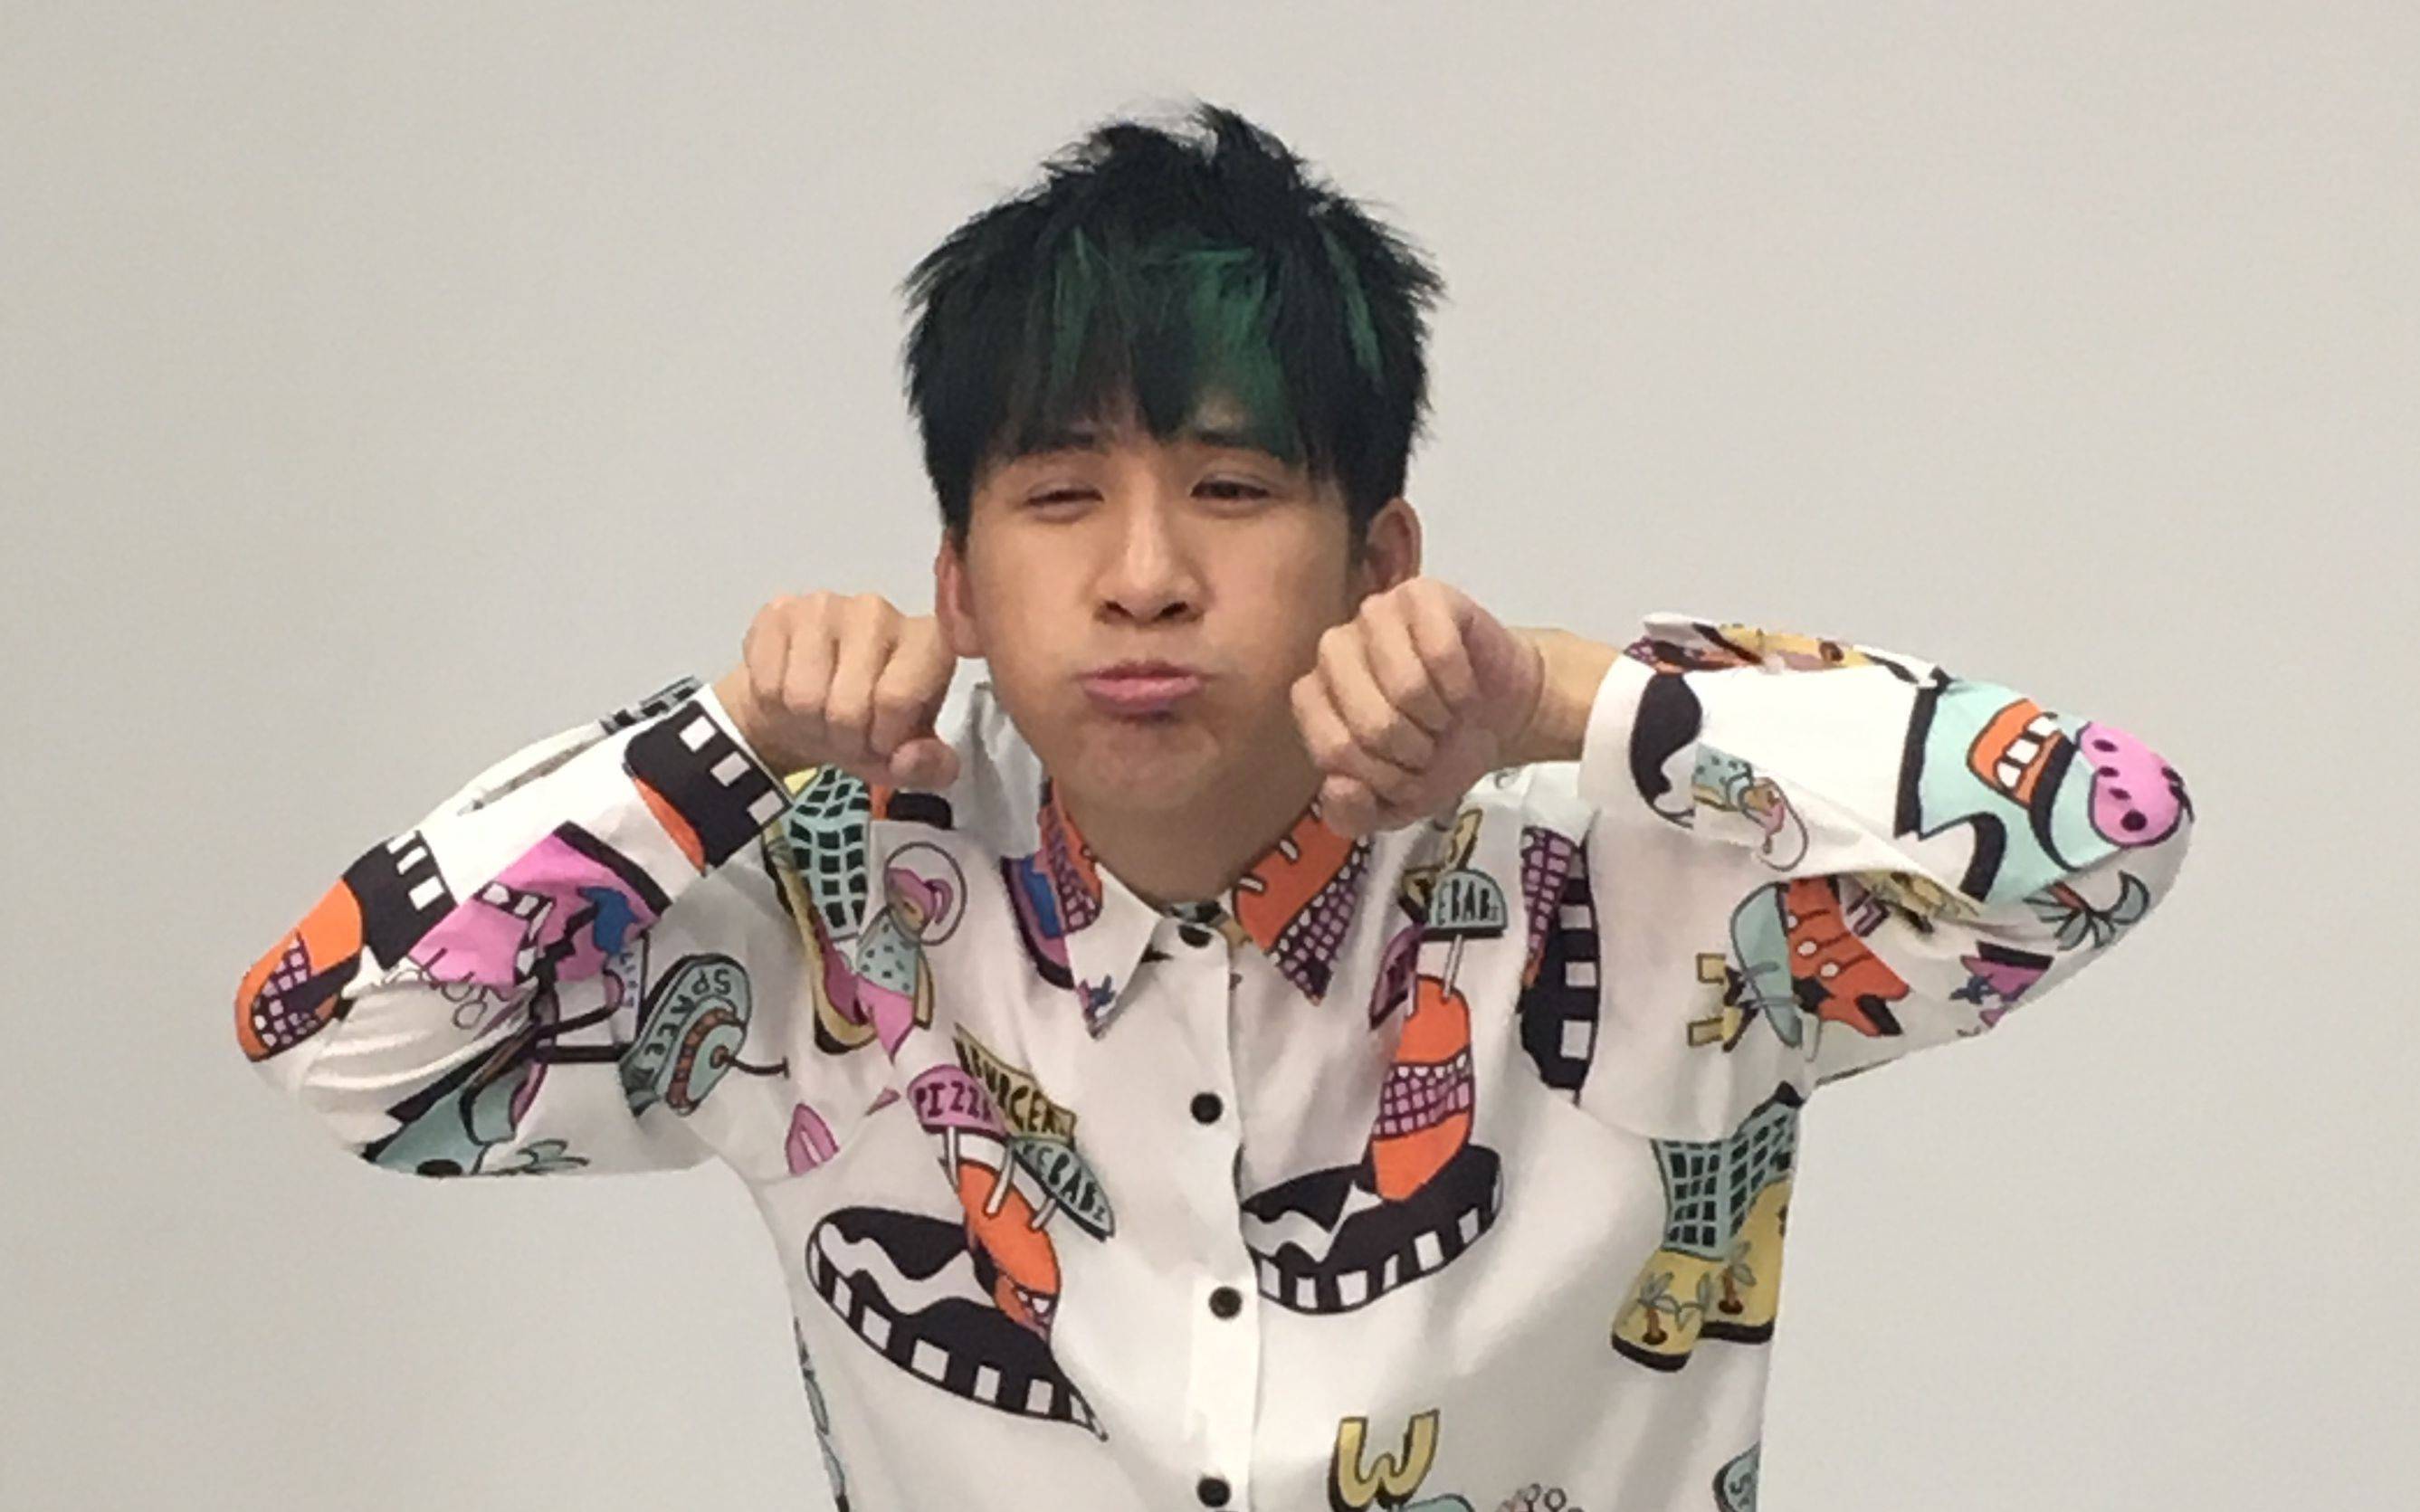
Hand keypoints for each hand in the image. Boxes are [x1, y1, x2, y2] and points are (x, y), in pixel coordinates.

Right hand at [712, 592, 961, 789]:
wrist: (804, 706)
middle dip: (843, 736)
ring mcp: (826, 605)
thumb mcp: (906, 757)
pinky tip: (789, 693)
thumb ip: (926, 767)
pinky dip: (775, 705)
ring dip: (808, 722)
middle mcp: (879, 611)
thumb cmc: (866, 725)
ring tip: (819, 714)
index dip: (883, 738)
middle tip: (845, 732)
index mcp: (927, 640)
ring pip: (804, 696)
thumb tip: (911, 758)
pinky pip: (768, 684)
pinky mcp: (779, 611)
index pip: (898, 699)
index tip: (880, 741)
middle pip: (848, 706)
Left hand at [1289, 577, 1547, 837]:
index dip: (1378, 775)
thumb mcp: (1391, 804)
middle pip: (1369, 720)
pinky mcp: (1423, 594)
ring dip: (1439, 718)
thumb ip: (1351, 814)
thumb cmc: (1435, 753)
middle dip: (1412, 751)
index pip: (1332, 748)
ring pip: (1407, 685)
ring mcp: (1376, 614)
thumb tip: (1340, 787)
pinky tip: (1464, 690)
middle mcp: (1334, 648)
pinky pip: (1442, 651)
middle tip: (1429, 746)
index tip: (1401, 776)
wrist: (1497, 717)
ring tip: (1444, 717)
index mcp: (1314, 697)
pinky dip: (1463, 687)